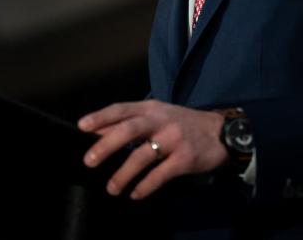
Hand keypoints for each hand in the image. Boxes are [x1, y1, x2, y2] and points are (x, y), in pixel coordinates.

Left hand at [78, 100, 227, 198]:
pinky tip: (136, 193)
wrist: (220, 132)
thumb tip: (97, 131)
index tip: (81, 127)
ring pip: (142, 156)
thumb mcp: (157, 115)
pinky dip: (145, 186)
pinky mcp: (185, 159)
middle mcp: (161, 120)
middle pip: (128, 130)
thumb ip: (130, 122)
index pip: (121, 109)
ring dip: (123, 174)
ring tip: (111, 188)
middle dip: (106, 146)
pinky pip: (160, 174)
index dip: (100, 117)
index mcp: (151, 108)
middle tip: (89, 161)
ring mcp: (173, 139)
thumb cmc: (181, 123)